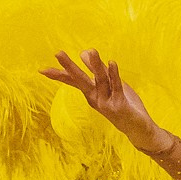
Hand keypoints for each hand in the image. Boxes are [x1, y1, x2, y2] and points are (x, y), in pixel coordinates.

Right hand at [42, 50, 173, 153]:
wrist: (139, 128)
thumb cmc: (123, 104)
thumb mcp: (110, 84)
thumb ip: (98, 70)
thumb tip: (84, 52)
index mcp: (91, 92)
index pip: (72, 81)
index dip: (58, 74)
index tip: (41, 69)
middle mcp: (95, 98)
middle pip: (80, 80)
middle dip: (69, 67)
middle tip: (58, 53)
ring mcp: (106, 103)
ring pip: (100, 80)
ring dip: (95, 65)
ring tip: (90, 51)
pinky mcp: (119, 105)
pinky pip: (117, 87)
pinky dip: (114, 74)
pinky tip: (112, 62)